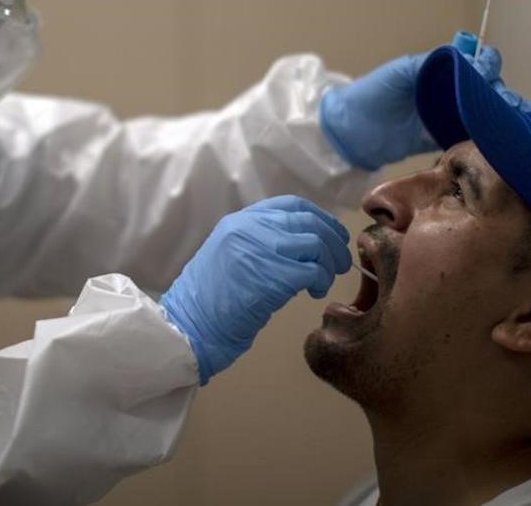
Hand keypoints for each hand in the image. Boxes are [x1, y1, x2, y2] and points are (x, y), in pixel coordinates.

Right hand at [160, 196, 350, 383]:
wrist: (190, 325)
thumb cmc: (209, 299)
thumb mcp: (230, 255)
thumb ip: (261, 242)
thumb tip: (305, 244)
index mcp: (241, 220)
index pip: (292, 205)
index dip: (320, 218)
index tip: (332, 235)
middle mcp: (251, 227)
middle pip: (310, 221)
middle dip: (333, 241)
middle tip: (340, 262)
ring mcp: (261, 249)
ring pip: (316, 244)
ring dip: (329, 264)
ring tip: (325, 282)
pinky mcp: (272, 275)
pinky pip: (313, 270)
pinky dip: (321, 281)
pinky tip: (314, 293)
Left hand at [319, 30, 530, 170]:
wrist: (351, 133)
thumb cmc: (373, 94)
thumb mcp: (401, 71)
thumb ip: (432, 61)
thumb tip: (469, 52)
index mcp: (442, 70)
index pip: (478, 64)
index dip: (488, 67)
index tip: (489, 75)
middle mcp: (451, 91)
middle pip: (489, 89)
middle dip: (503, 94)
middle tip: (510, 105)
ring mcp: (451, 115)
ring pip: (487, 112)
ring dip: (506, 115)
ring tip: (524, 120)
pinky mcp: (447, 139)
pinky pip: (474, 136)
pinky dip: (493, 136)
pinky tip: (512, 139)